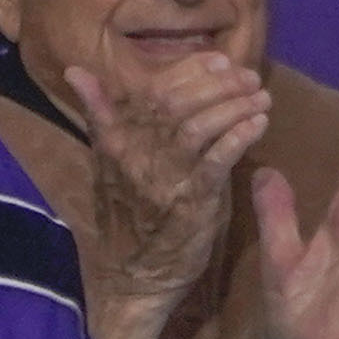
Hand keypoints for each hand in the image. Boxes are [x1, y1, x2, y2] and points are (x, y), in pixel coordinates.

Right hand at [65, 42, 265, 338]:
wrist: (131, 278)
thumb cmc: (128, 212)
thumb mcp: (108, 160)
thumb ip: (102, 114)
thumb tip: (76, 70)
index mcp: (116, 140)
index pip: (155, 89)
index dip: (192, 70)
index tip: (222, 61)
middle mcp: (135, 156)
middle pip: (179, 103)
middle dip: (219, 84)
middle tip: (250, 77)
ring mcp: (162, 180)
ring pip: (199, 127)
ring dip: (235, 106)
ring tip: (262, 97)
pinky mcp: (189, 204)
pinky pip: (217, 161)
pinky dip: (240, 137)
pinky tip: (259, 124)